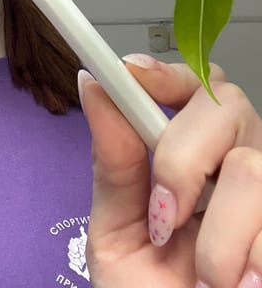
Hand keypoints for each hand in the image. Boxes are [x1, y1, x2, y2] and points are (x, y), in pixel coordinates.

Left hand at [79, 55, 261, 286]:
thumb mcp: (119, 236)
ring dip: (218, 233)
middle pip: (227, 105)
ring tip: (204, 280)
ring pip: (253, 167)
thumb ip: (114, 163)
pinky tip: (240, 287)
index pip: (192, 86)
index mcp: (188, 160)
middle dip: (183, 156)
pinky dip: (251, 257)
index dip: (165, 71)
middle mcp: (235, 168)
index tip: (130, 75)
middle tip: (163, 214)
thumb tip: (92, 83)